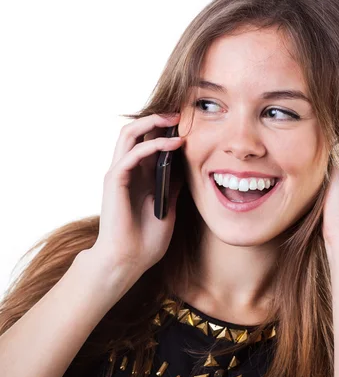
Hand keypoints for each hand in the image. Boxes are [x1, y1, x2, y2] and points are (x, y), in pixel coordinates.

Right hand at [89, 113, 183, 286]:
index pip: (147, 143)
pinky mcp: (114, 181)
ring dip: (152, 124)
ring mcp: (119, 175)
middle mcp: (126, 172)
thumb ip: (172, 187)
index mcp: (138, 178)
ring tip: (175, 121)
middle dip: (157, 119)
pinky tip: (173, 145)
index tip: (187, 125)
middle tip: (180, 115)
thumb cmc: (145, 242)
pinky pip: (131, 154)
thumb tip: (186, 168)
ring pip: (129, 134)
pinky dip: (152, 145)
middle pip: (136, 132)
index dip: (164, 131)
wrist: (128, 261)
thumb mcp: (168, 209)